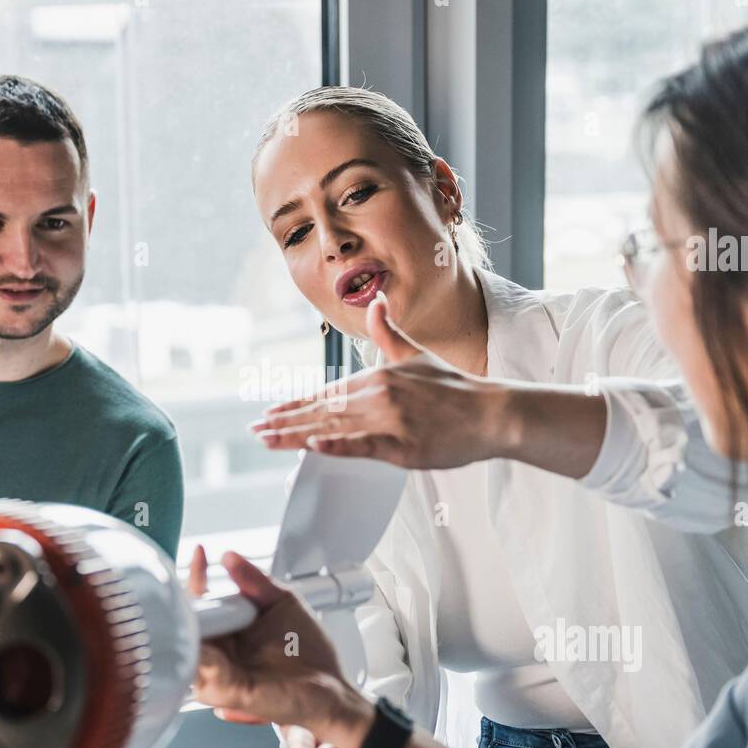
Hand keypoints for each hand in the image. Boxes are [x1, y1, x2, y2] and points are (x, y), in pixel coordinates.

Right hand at [192, 551, 371, 745]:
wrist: (331, 688)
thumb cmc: (309, 654)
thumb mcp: (282, 604)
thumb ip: (256, 581)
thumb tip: (229, 557)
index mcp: (228, 631)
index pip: (201, 602)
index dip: (197, 578)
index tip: (200, 552)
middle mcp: (218, 653)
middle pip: (188, 625)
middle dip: (183, 606)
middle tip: (185, 588)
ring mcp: (219, 675)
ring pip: (189, 648)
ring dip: (188, 629)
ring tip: (190, 608)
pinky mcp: (228, 693)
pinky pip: (206, 672)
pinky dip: (202, 654)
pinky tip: (205, 639)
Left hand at [249, 291, 514, 468]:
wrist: (493, 412)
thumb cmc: (456, 390)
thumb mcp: (416, 355)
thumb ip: (388, 332)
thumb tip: (376, 301)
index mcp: (377, 377)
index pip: (326, 393)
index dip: (294, 404)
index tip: (268, 413)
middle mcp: (378, 395)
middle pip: (322, 411)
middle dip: (284, 421)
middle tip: (254, 431)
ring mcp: (390, 420)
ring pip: (333, 429)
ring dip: (296, 434)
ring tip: (268, 440)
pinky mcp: (403, 445)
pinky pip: (363, 446)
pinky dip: (337, 445)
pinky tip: (313, 445)